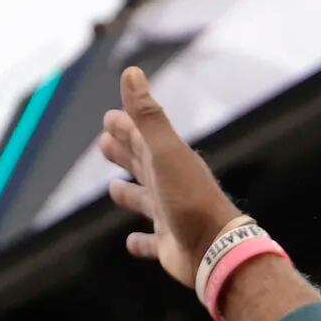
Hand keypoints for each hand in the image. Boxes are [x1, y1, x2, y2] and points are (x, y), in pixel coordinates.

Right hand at [100, 67, 245, 288]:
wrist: (217, 248)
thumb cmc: (190, 198)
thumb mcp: (165, 152)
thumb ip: (148, 116)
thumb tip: (132, 72)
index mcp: (169, 162)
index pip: (142, 137)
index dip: (126, 126)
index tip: (110, 116)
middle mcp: (171, 187)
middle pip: (142, 165)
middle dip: (124, 152)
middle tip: (103, 143)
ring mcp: (171, 217)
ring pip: (145, 202)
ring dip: (130, 195)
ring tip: (114, 188)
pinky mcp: (170, 246)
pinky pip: (151, 243)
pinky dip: (140, 242)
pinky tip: (131, 242)